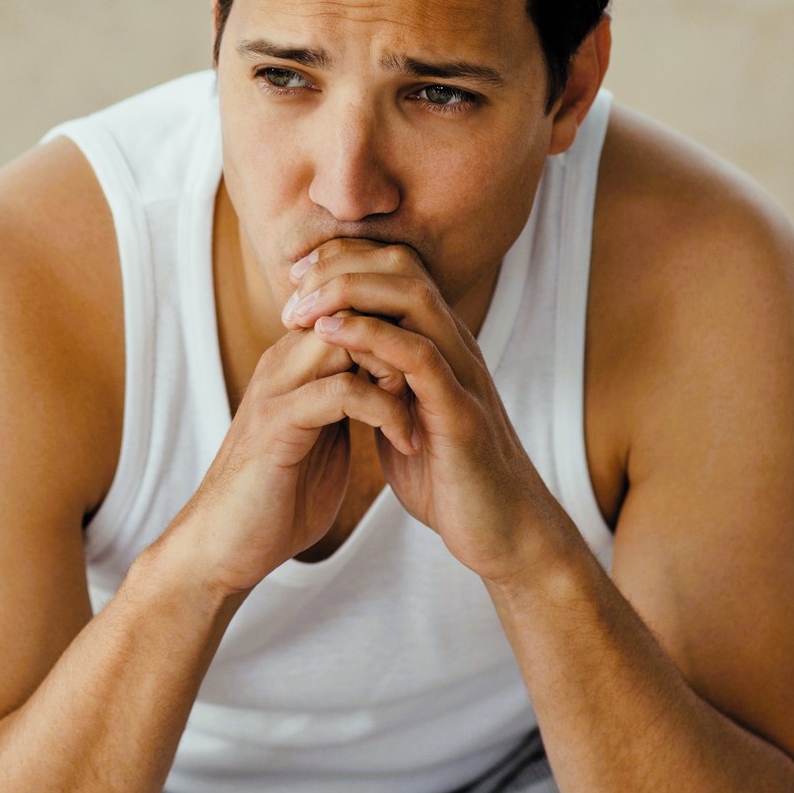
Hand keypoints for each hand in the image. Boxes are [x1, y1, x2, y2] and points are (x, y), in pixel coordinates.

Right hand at [164, 322, 416, 597]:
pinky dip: (385, 410)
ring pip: (347, 338)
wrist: (224, 548)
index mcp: (294, 364)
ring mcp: (276, 388)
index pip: (351, 308)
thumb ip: (346, 406)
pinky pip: (342, 391)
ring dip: (396, 369)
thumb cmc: (276, 501)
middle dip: (400, 338)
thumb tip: (388, 386)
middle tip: (433, 384)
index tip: (435, 369)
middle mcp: (282, 363)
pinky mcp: (276, 422)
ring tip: (424, 409)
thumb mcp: (322, 440)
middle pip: (350, 308)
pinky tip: (406, 441)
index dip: (397, 327)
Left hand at [282, 238, 570, 582]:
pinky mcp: (461, 412)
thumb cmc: (449, 478)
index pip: (395, 269)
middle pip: (403, 267)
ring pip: (414, 297)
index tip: (296, 273)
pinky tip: (332, 335)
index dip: (345, 259)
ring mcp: (462, 374)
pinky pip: (419, 356)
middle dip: (342, 262)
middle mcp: (455, 346)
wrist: (501, 533)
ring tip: (303, 305)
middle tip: (293, 281)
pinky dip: (372, 336)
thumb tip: (340, 361)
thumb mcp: (403, 417)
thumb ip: (380, 383)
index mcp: (439, 344)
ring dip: (351, 291)